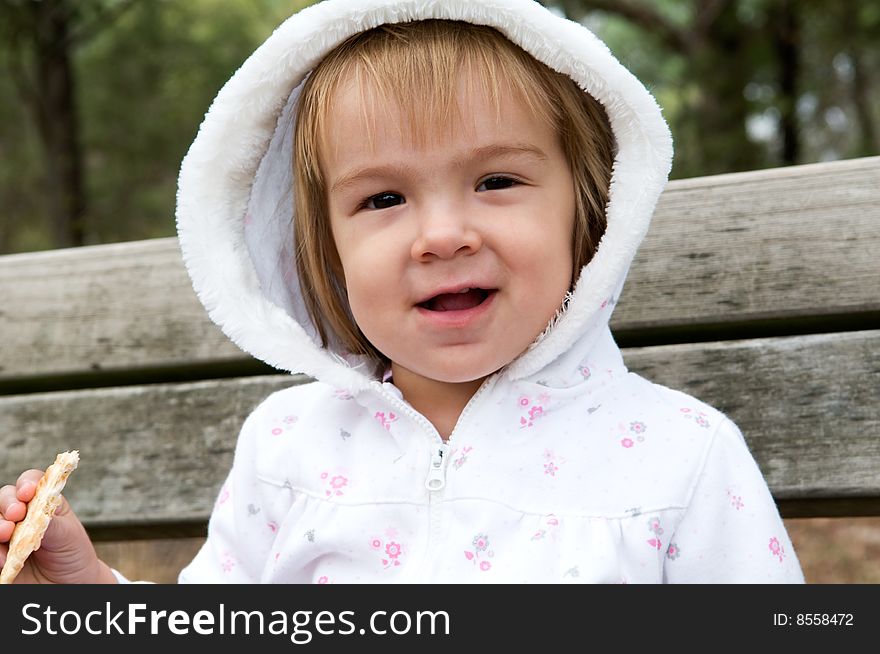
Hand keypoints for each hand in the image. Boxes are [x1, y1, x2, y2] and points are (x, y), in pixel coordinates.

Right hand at [0, 469, 116, 583]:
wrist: (69, 585)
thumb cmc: (72, 554)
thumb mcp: (69, 536)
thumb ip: (51, 523)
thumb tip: (36, 513)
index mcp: (43, 502)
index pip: (30, 483)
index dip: (27, 483)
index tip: (28, 493)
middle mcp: (21, 515)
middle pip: (4, 497)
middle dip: (7, 503)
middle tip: (15, 515)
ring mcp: (7, 534)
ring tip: (6, 536)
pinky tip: (3, 560)